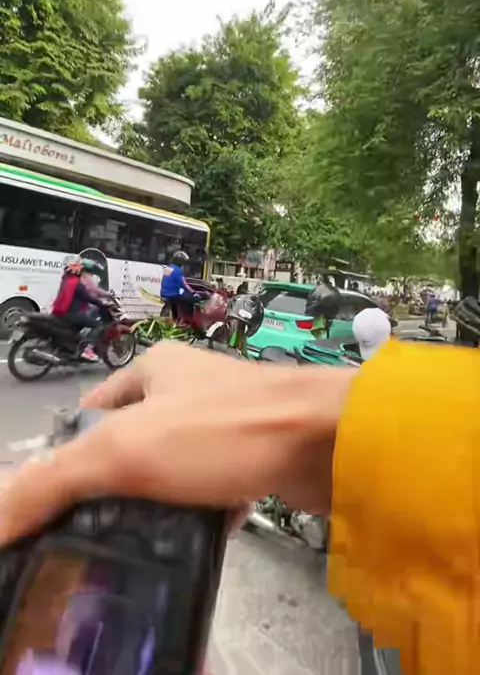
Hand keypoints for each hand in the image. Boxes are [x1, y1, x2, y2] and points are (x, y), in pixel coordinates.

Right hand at [0, 343, 351, 544]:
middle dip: (117, 483)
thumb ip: (56, 480)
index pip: (94, 408)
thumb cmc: (222, 430)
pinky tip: (198, 540)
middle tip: (96, 531)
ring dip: (162, 502)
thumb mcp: (126, 451)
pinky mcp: (260, 454)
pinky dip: (205, 512)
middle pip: (136, 439)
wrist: (330, 440)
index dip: (72, 450)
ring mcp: (230, 420)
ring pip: (178, 467)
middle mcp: (192, 387)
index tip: (59, 497)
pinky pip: (218, 486)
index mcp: (155, 368)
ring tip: (140, 544)